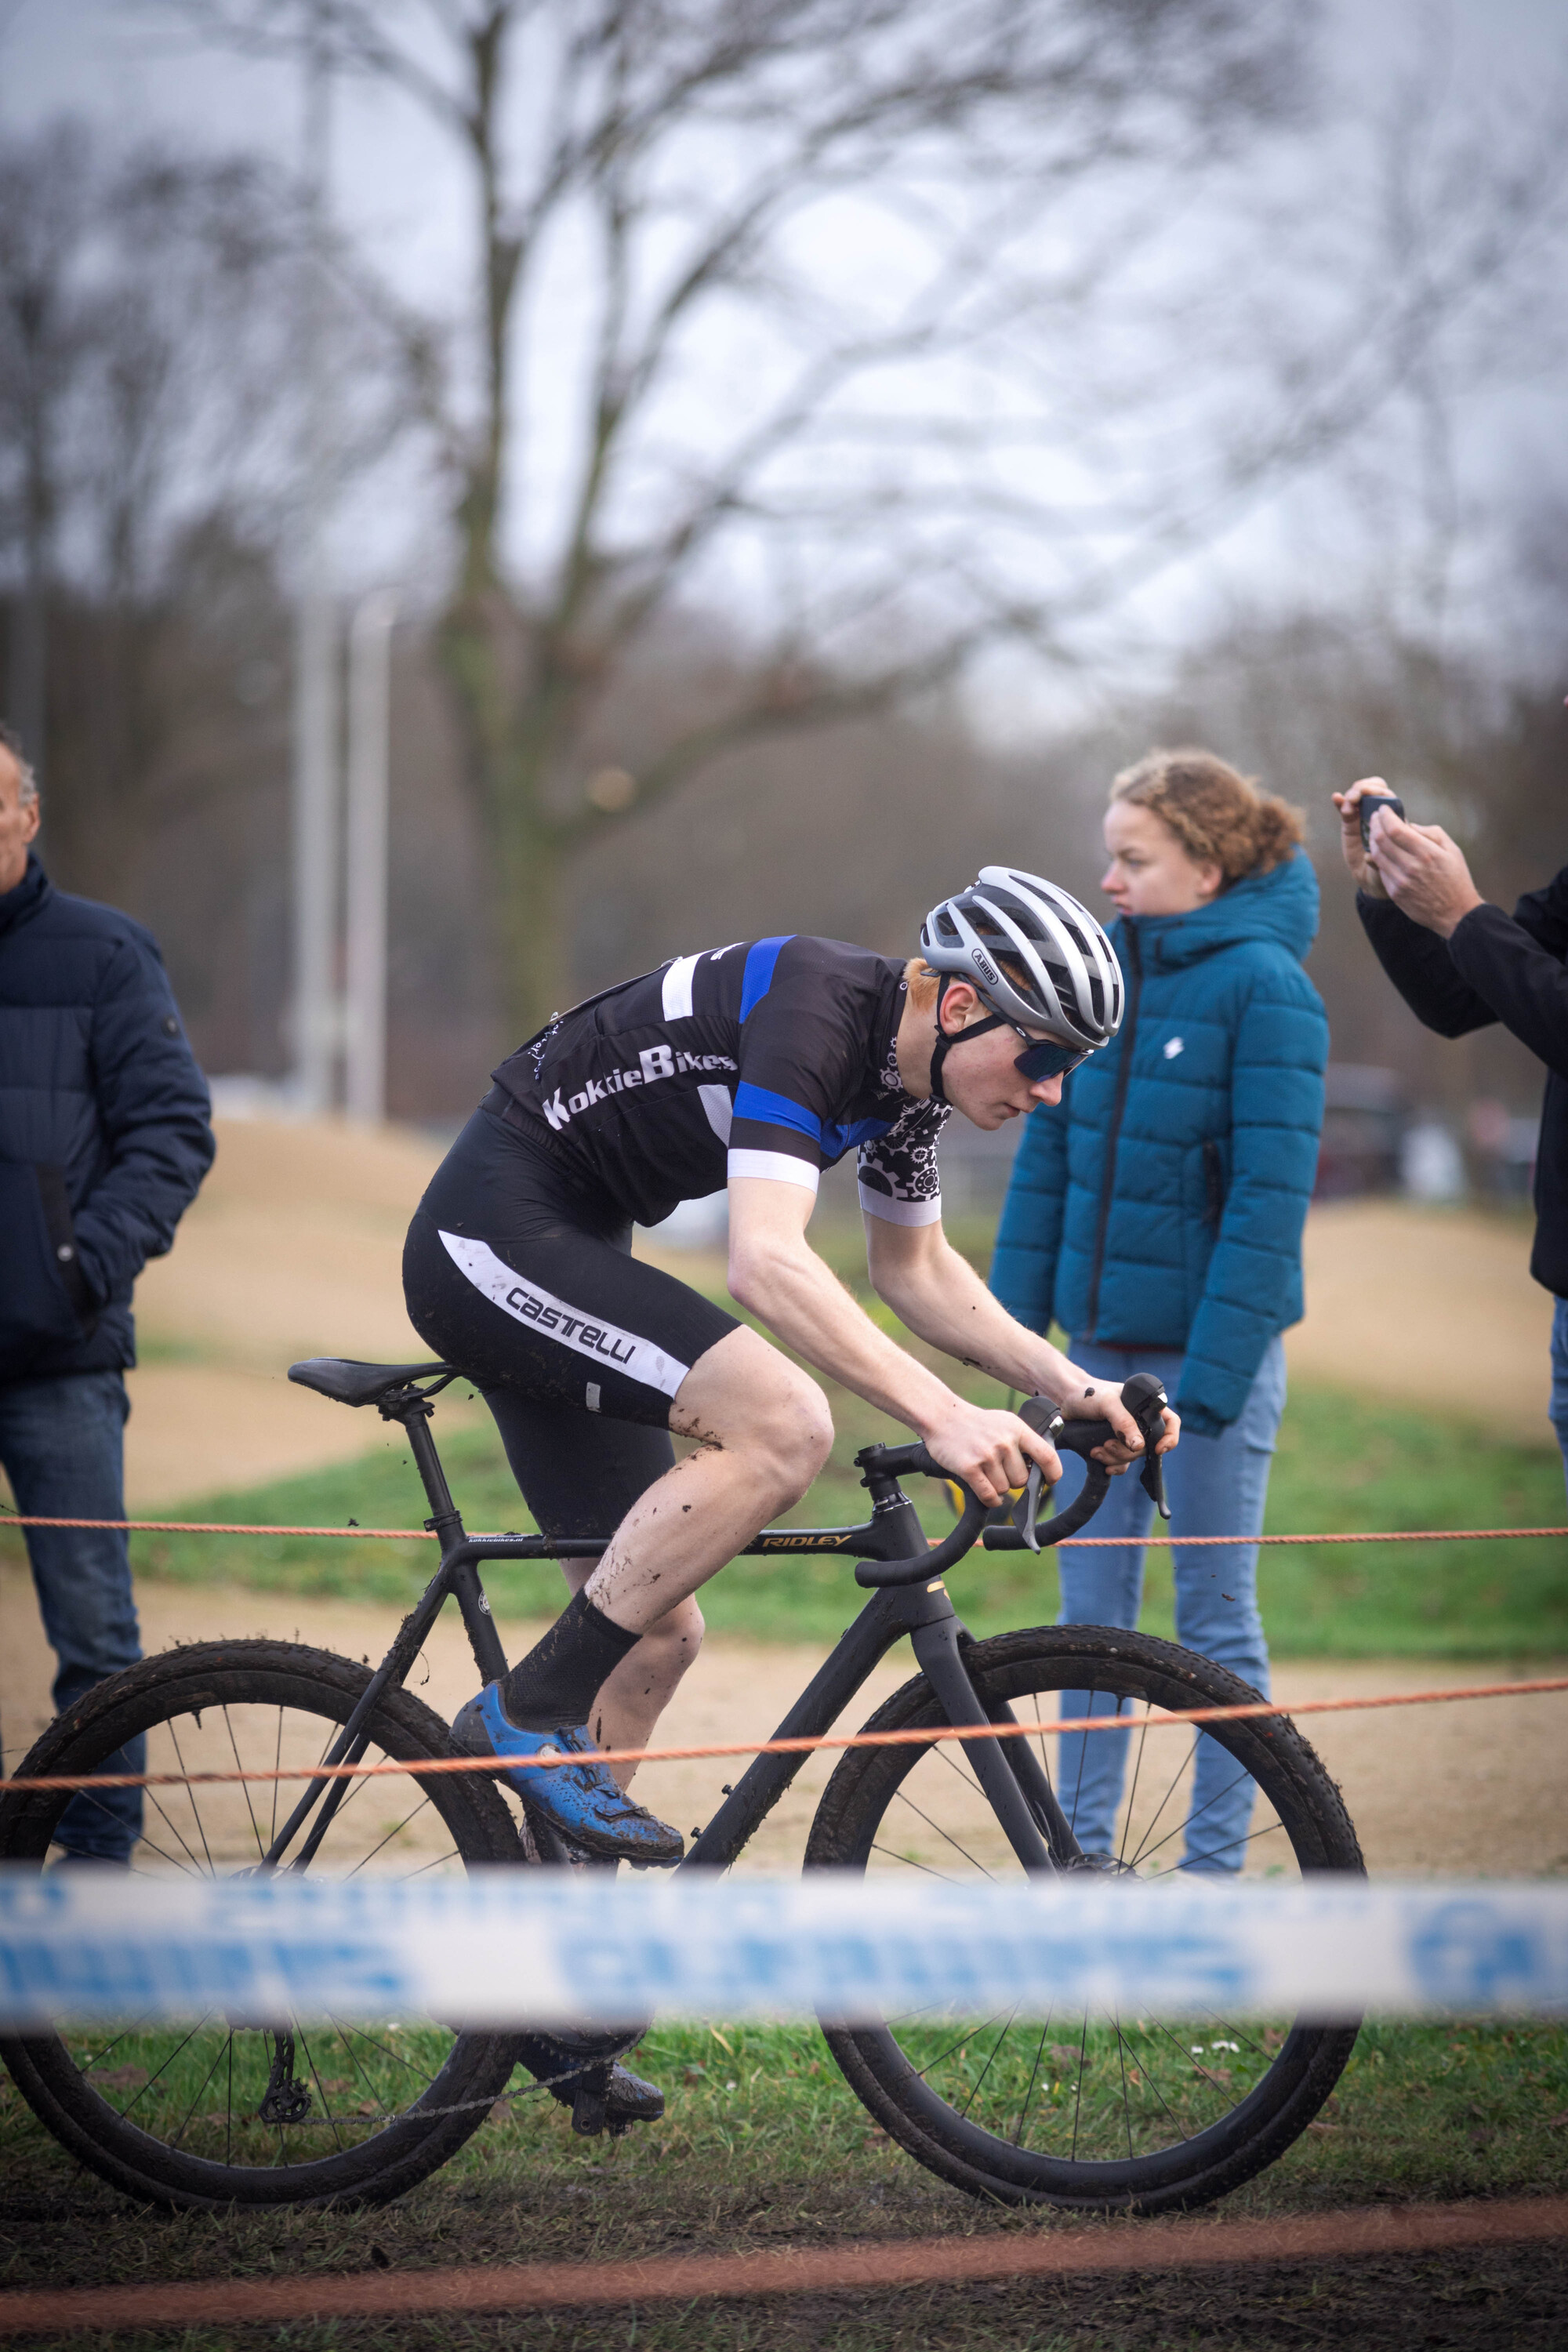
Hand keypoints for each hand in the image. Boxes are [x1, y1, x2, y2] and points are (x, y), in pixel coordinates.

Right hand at [922, 1401, 1060, 1508]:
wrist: (942, 1417)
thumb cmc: (976, 1423)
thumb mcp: (1006, 1422)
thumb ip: (1024, 1442)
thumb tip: (1042, 1468)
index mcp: (1017, 1429)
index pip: (1047, 1456)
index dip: (1053, 1473)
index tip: (1050, 1481)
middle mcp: (1004, 1442)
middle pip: (1022, 1480)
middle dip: (1014, 1481)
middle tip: (1001, 1471)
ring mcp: (987, 1455)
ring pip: (1005, 1489)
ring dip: (998, 1488)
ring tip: (987, 1473)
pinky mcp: (970, 1468)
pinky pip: (989, 1496)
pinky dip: (991, 1500)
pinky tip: (988, 1493)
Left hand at [1071, 1379, 1180, 1470]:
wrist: (1065, 1399)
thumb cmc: (1088, 1393)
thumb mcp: (1107, 1403)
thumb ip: (1124, 1422)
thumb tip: (1139, 1446)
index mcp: (1145, 1406)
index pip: (1170, 1422)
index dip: (1170, 1437)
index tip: (1159, 1449)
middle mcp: (1139, 1421)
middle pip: (1148, 1446)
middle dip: (1128, 1451)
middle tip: (1108, 1445)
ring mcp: (1127, 1435)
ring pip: (1133, 1456)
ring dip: (1116, 1458)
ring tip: (1097, 1450)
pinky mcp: (1114, 1444)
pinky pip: (1122, 1464)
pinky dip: (1114, 1466)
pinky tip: (1103, 1464)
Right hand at [1331, 778, 1390, 894]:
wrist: (1375, 879)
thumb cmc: (1389, 869)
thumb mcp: (1389, 864)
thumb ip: (1381, 859)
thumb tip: (1368, 857)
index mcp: (1393, 818)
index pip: (1387, 796)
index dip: (1377, 793)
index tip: (1369, 798)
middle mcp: (1379, 814)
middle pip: (1373, 789)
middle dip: (1364, 789)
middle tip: (1355, 799)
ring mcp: (1363, 817)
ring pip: (1359, 795)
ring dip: (1352, 795)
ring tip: (1346, 806)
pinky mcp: (1349, 823)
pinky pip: (1345, 807)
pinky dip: (1340, 801)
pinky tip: (1335, 798)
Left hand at [1368, 816, 1484, 938]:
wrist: (1456, 913)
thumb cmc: (1456, 878)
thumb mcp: (1452, 850)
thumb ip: (1431, 833)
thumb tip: (1409, 825)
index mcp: (1427, 853)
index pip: (1396, 829)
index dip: (1385, 816)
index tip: (1383, 809)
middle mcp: (1412, 866)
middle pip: (1381, 840)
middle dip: (1374, 824)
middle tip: (1375, 817)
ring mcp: (1401, 881)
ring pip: (1376, 855)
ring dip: (1372, 840)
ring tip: (1375, 832)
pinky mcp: (1395, 893)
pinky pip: (1381, 870)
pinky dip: (1378, 857)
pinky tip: (1381, 851)